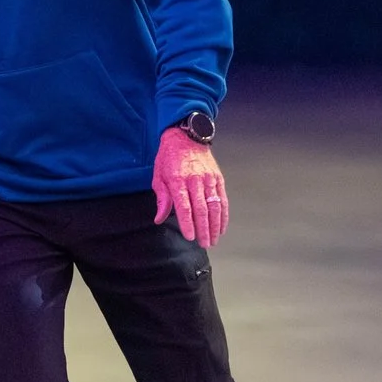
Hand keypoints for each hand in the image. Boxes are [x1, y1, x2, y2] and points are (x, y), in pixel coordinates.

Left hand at [152, 125, 228, 247]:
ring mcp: (208, 179)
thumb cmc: (169, 158)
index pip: (185, 207)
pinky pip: (222, 198)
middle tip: (205, 244)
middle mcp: (195, 180)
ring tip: (214, 239)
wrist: (186, 136)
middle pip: (202, 209)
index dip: (188, 223)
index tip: (190, 237)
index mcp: (178, 180)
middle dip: (204, 229)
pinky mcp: (218, 178)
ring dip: (215, 225)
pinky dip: (223, 214)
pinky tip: (222, 226)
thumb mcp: (159, 176)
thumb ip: (162, 199)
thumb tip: (159, 219)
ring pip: (215, 205)